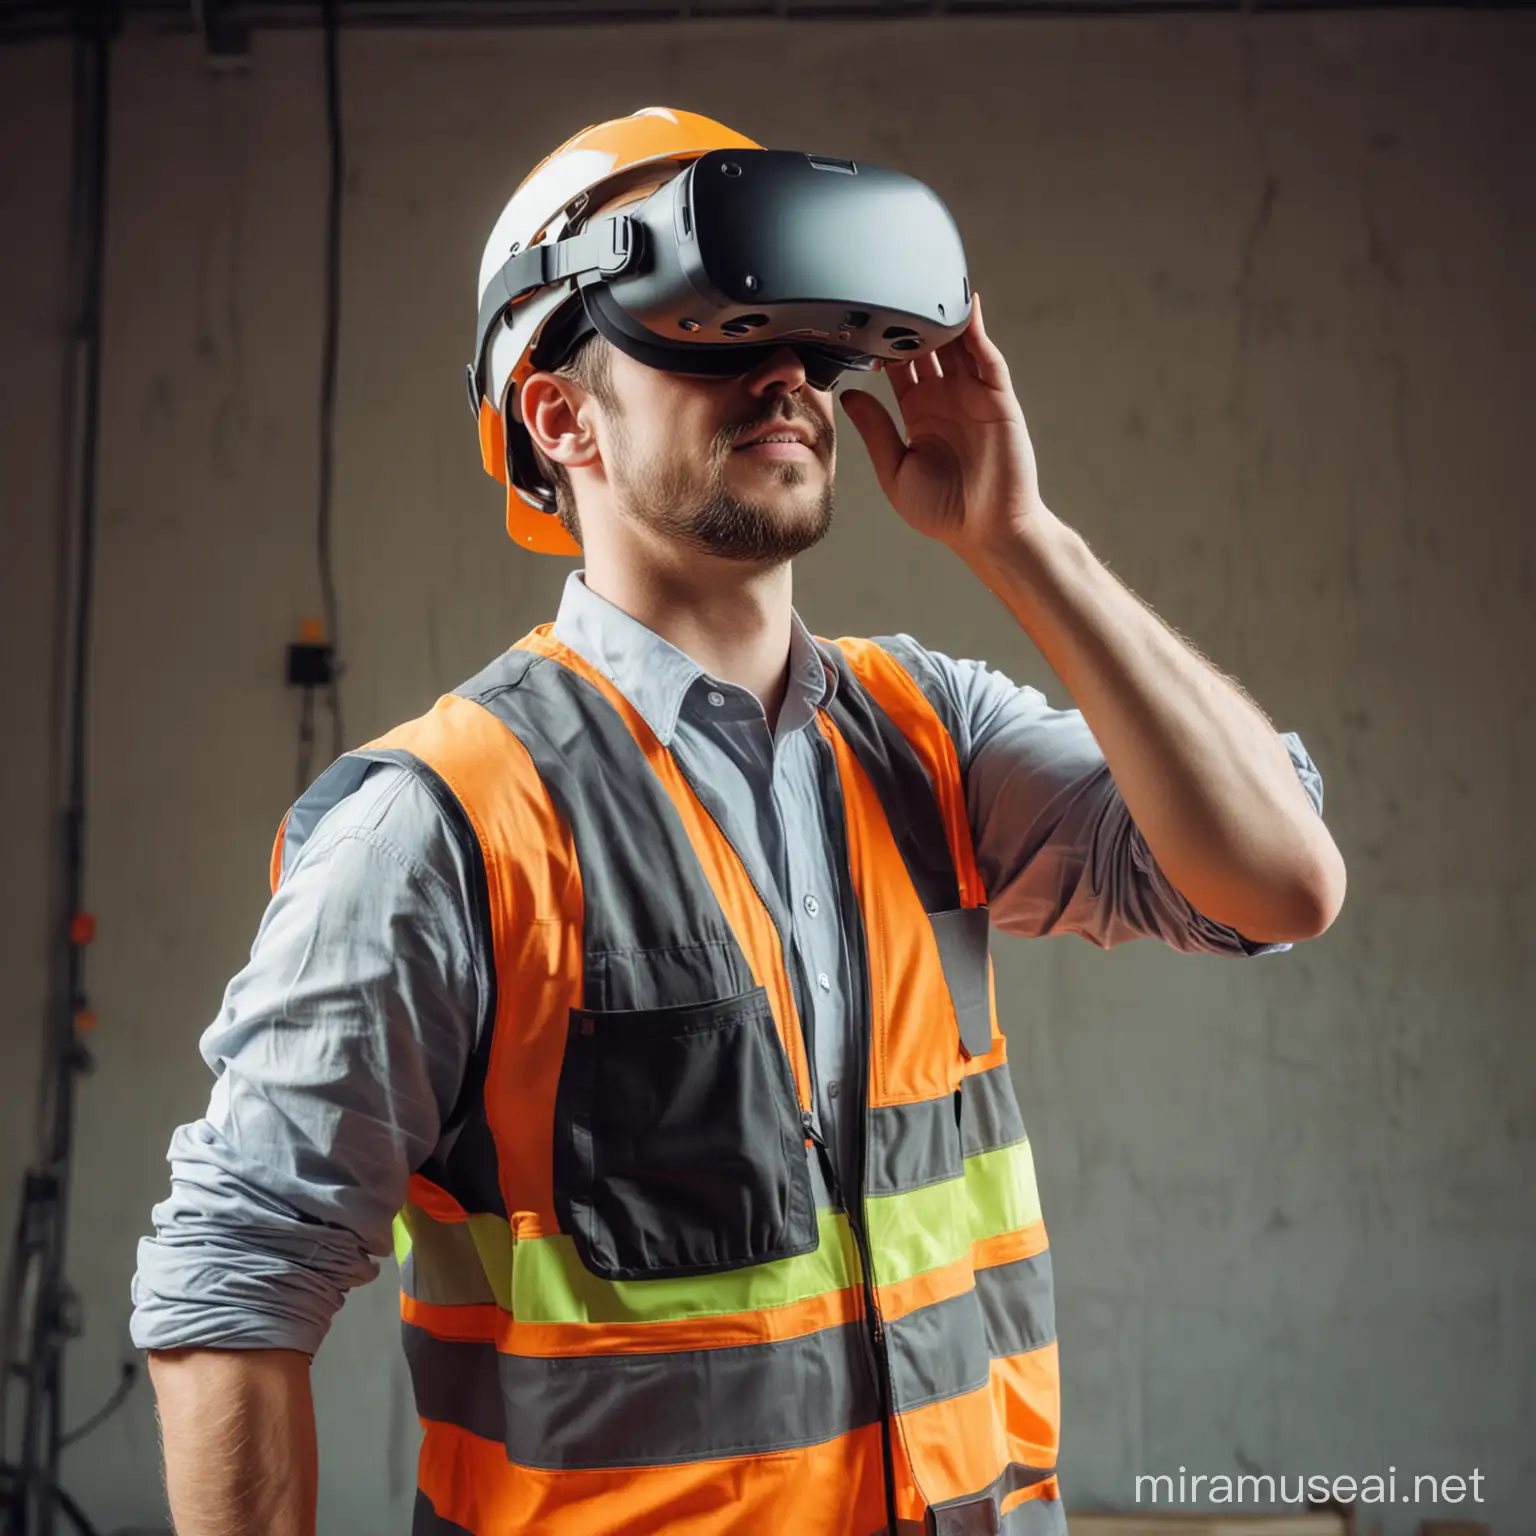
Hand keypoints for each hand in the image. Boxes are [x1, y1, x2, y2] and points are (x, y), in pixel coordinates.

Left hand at [838, 292, 1043, 554]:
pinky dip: (977, 330)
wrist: (986, 530)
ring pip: (956, 344)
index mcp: (918, 412)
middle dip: (910, 322)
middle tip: (888, 293)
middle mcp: (946, 397)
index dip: (882, 344)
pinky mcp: (997, 398)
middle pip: (926, 346)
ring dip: (942, 318)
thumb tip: (848, 395)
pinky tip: (965, 308)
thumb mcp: (895, 470)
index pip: (898, 366)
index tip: (861, 321)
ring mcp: (973, 394)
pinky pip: (987, 357)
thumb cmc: (943, 510)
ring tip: (923, 287)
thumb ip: (875, 430)